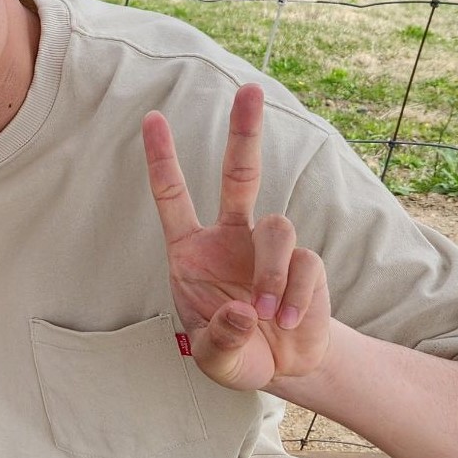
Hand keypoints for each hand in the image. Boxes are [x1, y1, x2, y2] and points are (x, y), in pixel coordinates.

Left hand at [143, 83, 332, 391]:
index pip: (173, 197)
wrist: (281, 368)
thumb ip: (222, 339)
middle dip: (245, 132)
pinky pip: (304, 264)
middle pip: (240, 175)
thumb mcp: (215, 356)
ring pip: (277, 228)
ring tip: (272, 315)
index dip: (162, 159)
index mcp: (191, 250)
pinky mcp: (305, 263)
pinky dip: (297, 295)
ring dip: (272, 272)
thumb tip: (245, 311)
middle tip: (250, 89)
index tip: (152, 118)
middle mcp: (230, 237)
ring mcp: (269, 247)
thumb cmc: (233, 352)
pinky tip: (291, 320)